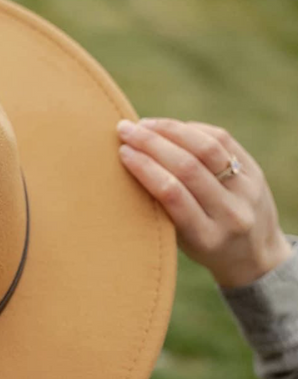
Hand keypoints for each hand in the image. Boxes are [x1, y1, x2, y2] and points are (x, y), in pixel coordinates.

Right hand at [117, 117, 292, 288]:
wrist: (256, 254)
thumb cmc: (204, 247)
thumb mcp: (183, 242)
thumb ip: (164, 210)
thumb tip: (132, 161)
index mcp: (206, 237)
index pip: (172, 193)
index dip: (145, 168)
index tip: (123, 152)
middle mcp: (230, 213)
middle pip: (188, 166)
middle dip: (152, 143)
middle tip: (126, 130)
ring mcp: (247, 190)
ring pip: (207, 147)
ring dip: (171, 130)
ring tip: (145, 125)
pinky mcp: (255, 171)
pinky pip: (222, 140)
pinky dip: (193, 130)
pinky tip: (172, 128)